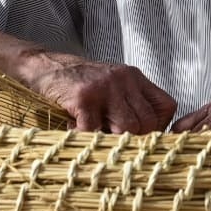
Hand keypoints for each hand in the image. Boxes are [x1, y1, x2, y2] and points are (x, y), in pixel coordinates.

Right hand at [22, 52, 176, 132]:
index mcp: (134, 77)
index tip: (143, 138)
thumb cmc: (78, 80)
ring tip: (97, 140)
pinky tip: (76, 134)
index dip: (158, 127)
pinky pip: (94, 130)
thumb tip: (146, 138)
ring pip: (125, 129)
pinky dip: (86, 139)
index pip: (166, 107)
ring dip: (111, 141)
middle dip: (133, 140)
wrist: (44, 65)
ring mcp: (105, 87)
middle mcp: (124, 79)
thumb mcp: (112, 85)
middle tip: (116, 146)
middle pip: (146, 122)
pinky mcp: (84, 97)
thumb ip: (130, 103)